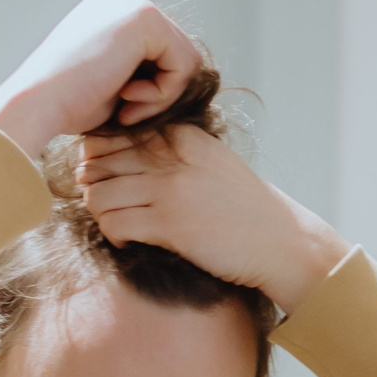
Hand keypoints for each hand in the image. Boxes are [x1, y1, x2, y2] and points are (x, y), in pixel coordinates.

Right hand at [0, 0, 202, 159]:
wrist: (36, 103)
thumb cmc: (65, 102)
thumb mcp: (110, 75)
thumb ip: (140, 65)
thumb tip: (181, 73)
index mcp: (111, 5)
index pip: (158, 48)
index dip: (147, 84)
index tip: (117, 104)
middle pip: (174, 51)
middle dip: (157, 91)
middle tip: (122, 112)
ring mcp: (136, 2)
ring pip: (184, 59)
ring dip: (160, 96)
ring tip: (125, 108)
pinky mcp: (147, 19)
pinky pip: (184, 66)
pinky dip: (162, 95)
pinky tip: (127, 99)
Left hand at [75, 126, 351, 312]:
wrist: (282, 242)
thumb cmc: (244, 208)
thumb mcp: (211, 163)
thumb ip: (173, 152)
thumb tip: (117, 158)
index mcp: (183, 135)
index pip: (114, 134)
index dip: (100, 158)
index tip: (109, 178)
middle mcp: (174, 156)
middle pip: (99, 162)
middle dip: (95, 186)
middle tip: (110, 205)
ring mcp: (170, 189)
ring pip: (97, 194)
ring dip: (101, 214)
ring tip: (121, 224)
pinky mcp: (169, 224)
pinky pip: (112, 224)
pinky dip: (113, 235)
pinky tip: (130, 241)